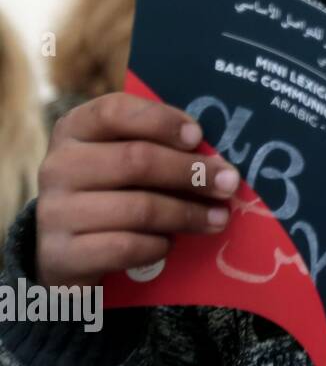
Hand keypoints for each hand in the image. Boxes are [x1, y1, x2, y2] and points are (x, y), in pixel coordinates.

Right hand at [35, 92, 241, 287]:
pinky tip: (171, 245)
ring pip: (138, 208)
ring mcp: (55, 212)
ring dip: (188, 214)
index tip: (198, 136)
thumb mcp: (124, 163)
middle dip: (192, 172)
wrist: (67, 252)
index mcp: (75, 131)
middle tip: (229, 183)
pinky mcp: (63, 254)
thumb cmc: (110, 194)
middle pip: (136, 160)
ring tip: (218, 218)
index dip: (161, 120)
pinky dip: (157, 246)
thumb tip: (218, 160)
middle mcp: (58, 166)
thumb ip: (159, 149)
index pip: (114, 111)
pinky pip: (126, 247)